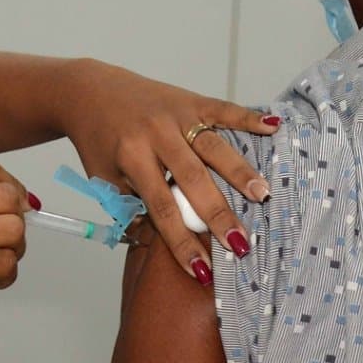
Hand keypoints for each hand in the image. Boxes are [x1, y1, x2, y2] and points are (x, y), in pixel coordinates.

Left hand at [60, 60, 278, 281]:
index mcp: (131, 158)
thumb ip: (131, 209)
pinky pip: (223, 109)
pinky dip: (249, 118)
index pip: (161, 208)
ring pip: (213, 146)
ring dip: (239, 172)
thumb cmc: (99, 141)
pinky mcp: (190, 99)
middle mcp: (156, 135)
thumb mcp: (104, 179)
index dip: (182, 241)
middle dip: (218, 214)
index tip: (203, 270)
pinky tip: (273, 129)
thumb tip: (159, 245)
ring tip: (262, 195)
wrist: (89, 92)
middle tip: (242, 243)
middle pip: (192, 180)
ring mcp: (175, 115)